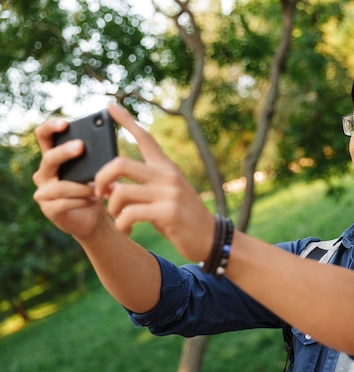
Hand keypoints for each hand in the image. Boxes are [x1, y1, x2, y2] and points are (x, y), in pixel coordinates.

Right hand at [32, 119, 106, 238]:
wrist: (95, 218)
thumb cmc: (94, 189)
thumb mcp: (96, 170)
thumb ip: (96, 157)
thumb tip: (104, 143)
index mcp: (53, 158)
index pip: (43, 136)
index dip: (50, 127)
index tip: (65, 123)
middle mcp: (43, 174)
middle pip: (49, 158)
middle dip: (65, 152)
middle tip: (81, 146)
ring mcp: (43, 193)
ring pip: (60, 186)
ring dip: (82, 186)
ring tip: (98, 188)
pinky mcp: (49, 210)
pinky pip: (64, 203)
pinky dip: (82, 201)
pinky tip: (94, 199)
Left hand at [94, 102, 213, 261]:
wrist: (209, 239)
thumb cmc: (182, 219)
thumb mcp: (163, 198)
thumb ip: (140, 188)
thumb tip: (108, 186)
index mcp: (167, 168)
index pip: (145, 138)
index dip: (125, 121)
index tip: (109, 105)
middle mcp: (168, 175)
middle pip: (120, 164)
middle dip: (101, 179)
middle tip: (99, 193)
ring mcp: (169, 193)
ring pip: (121, 192)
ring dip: (112, 209)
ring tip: (118, 219)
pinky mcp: (168, 212)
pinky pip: (130, 214)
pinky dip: (122, 225)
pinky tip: (128, 231)